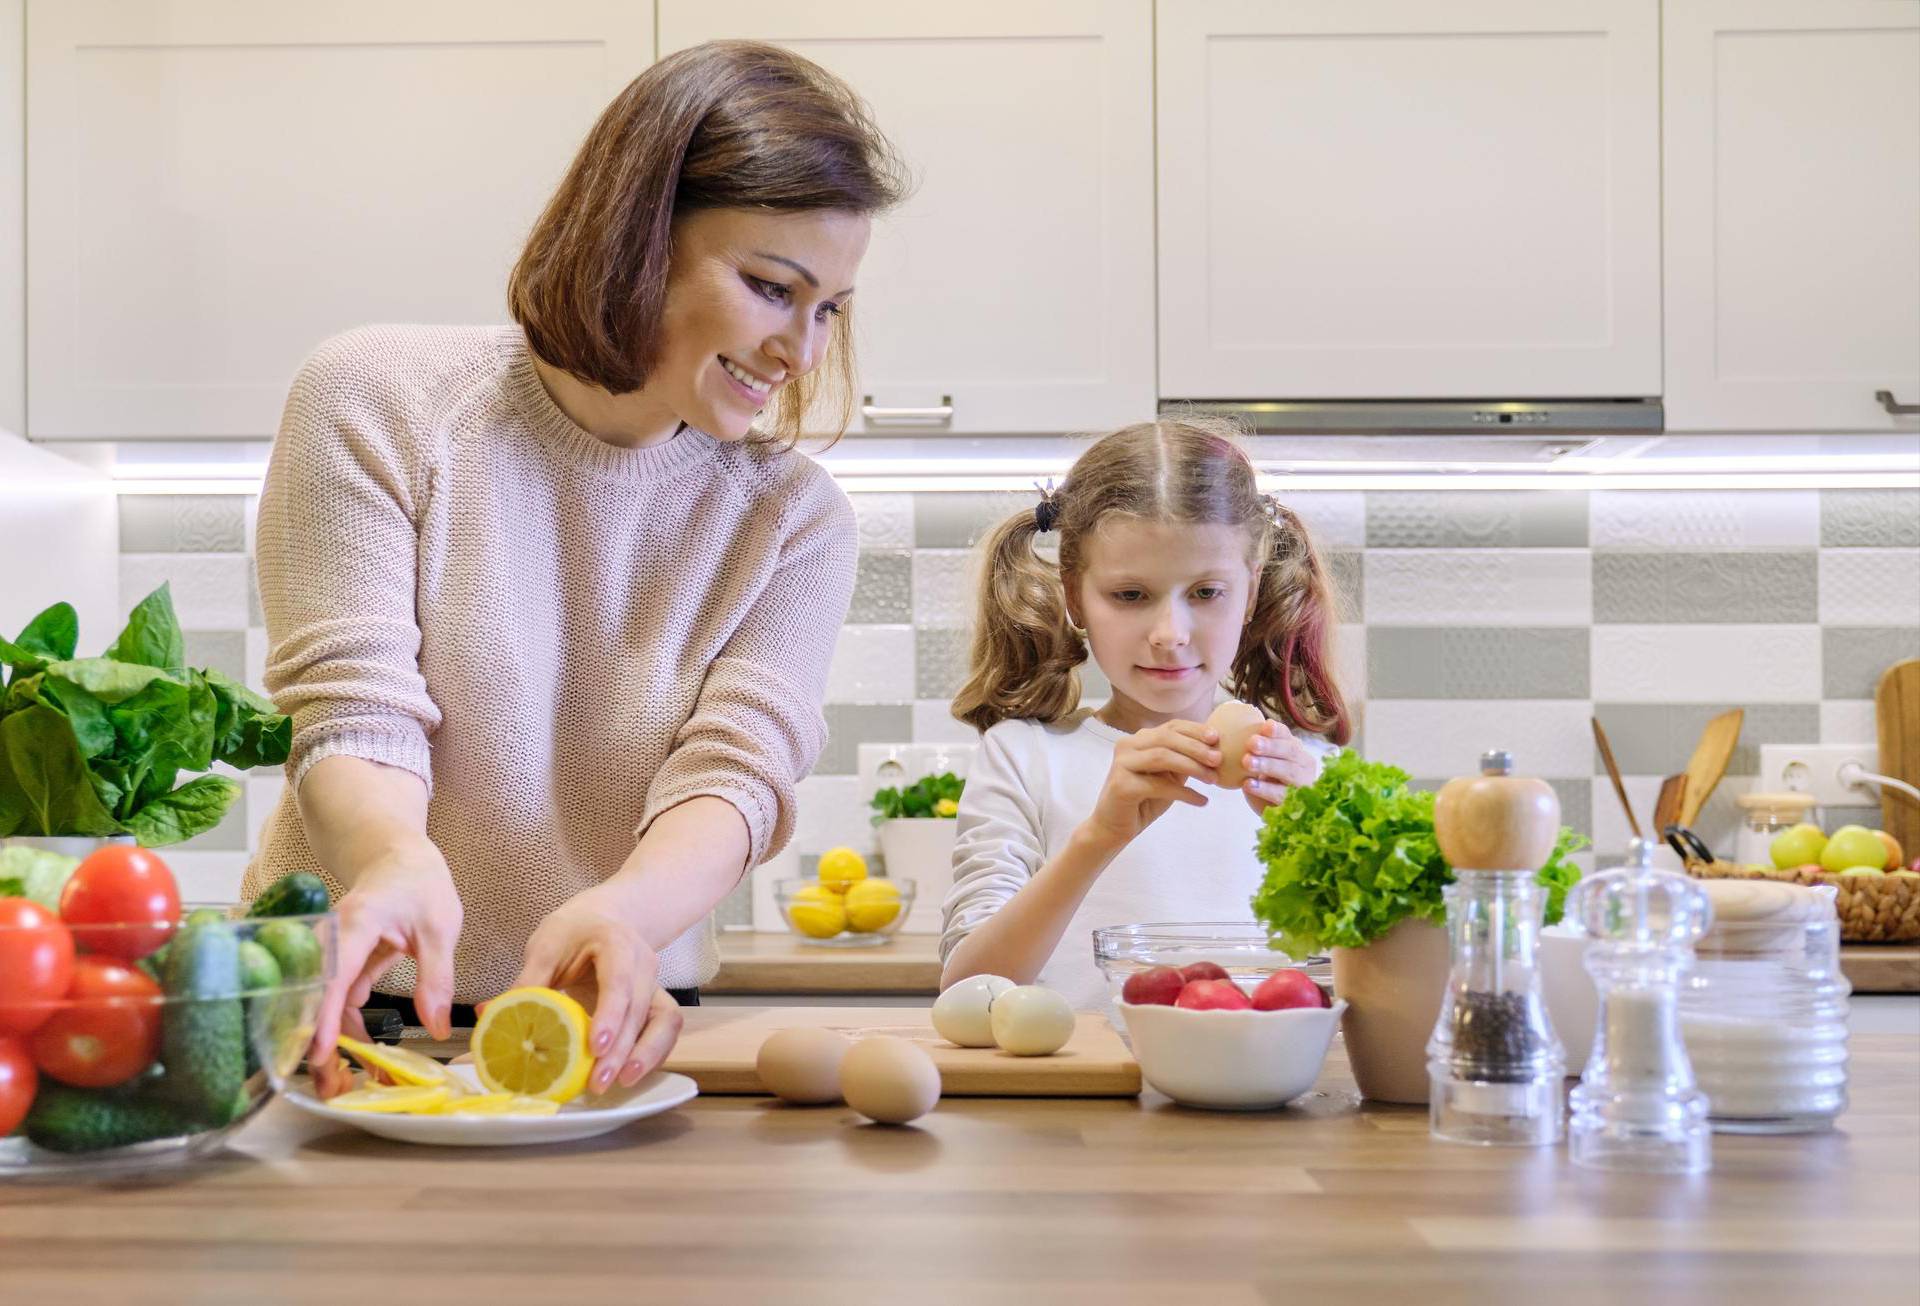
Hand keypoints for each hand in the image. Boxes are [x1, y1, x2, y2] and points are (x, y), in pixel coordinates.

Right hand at [310, 845, 463, 1069]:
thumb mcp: (440, 928)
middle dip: (319, 1045)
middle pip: (318, 998)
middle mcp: (334, 941)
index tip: (317, 1053)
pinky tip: (365, 1056)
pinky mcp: (344, 965)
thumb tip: (437, 1026)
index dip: (321, 1017)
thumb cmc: (419, 883)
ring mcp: (336, 954)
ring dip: (337, 1044)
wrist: (398, 855)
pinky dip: (351, 1029)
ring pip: (327, 1005)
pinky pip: (341, 1001)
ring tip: (347, 1084)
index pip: (332, 975)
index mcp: (356, 925)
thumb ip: (436, 978)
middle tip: (331, 1088)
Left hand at [510, 882, 684, 1094]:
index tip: (594, 1047)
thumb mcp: (546, 947)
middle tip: (596, 1082)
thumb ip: (526, 981)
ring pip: (665, 1021)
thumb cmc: (573, 932)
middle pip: (639, 1009)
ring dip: (646, 1055)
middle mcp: (644, 962)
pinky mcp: (656, 1001)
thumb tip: (488, 1014)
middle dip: (621, 1050)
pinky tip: (627, 1075)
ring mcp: (655, 982)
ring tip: (620, 1083)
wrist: (605, 919)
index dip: (609, 1014)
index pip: (618, 980)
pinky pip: (666, 1030)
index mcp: (616, 943)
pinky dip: (652, 1054)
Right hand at [1081, 719, 1218, 851]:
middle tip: (1218, 759)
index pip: (1171, 727)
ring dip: (1192, 766)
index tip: (1217, 738)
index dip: (1195, 730)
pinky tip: (1201, 800)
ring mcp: (1122, 764)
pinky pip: (1158, 785)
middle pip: (1167, 738)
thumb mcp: (1168, 777)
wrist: (1114, 828)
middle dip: (1196, 747)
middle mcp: (1127, 746)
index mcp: (1139, 740)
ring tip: (1213, 780)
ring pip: (1162, 756)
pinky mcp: (1122, 785)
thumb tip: (1215, 750)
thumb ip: (1184, 761)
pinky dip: (1184, 792)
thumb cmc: (1144, 801)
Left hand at [1240, 720, 1319, 813]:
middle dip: (1271, 746)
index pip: (1288, 736)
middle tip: (1251, 743)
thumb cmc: (1267, 781)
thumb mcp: (1264, 762)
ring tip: (1246, 761)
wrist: (1274, 811)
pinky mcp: (1295, 803)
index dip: (1278, 731)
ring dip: (1267, 765)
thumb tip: (1239, 729)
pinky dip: (1265, 789)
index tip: (1265, 726)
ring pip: (1289, 772)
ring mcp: (1303, 785)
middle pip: (1291, 752)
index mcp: (1296, 750)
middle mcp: (1304, 765)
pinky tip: (1248, 784)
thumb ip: (1258, 749)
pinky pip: (1281, 795)